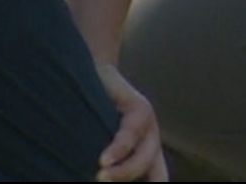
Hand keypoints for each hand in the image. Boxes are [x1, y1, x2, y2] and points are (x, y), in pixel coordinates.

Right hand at [96, 63, 166, 181]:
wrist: (92, 73)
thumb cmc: (88, 117)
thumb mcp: (96, 145)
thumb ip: (102, 166)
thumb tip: (94, 176)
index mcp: (145, 157)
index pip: (156, 180)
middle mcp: (151, 143)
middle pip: (152, 174)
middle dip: (127, 181)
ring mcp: (149, 126)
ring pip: (142, 158)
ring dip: (121, 173)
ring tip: (100, 177)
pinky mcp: (140, 107)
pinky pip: (131, 133)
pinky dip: (118, 149)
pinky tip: (104, 160)